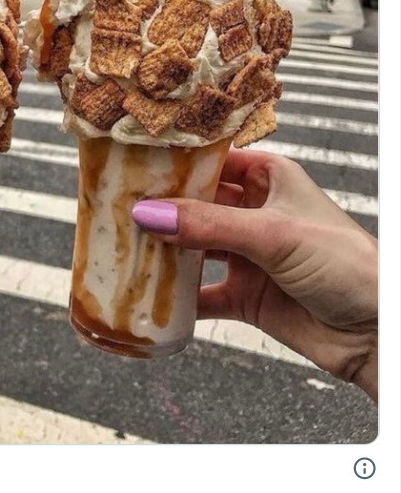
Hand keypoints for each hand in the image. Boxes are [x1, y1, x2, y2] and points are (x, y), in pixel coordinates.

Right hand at [132, 149, 377, 399]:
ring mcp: (249, 256)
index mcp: (270, 178)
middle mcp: (256, 212)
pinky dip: (179, 297)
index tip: (134, 162)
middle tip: (117, 206)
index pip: (213, 160)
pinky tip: (151, 294)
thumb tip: (149, 213)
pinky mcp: (247, 296)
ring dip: (165, 251)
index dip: (176, 161)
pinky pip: (203, 294)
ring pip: (195, 248)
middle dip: (162, 208)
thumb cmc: (345, 264)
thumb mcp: (274, 233)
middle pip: (197, 204)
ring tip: (125, 246)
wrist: (377, 332)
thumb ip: (209, 225)